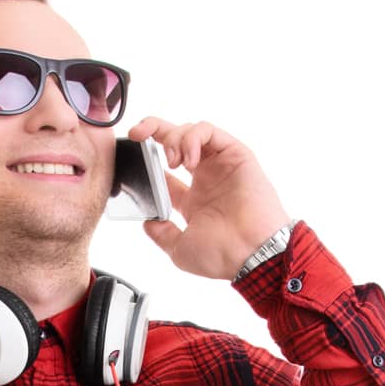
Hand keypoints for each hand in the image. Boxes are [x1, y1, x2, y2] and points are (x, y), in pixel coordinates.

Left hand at [127, 116, 291, 280]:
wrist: (251, 253)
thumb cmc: (223, 255)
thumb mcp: (180, 250)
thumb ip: (162, 234)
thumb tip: (147, 223)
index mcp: (194, 200)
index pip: (165, 172)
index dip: (148, 162)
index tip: (133, 159)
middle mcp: (207, 179)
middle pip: (176, 142)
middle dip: (153, 130)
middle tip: (138, 134)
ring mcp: (220, 165)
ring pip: (191, 132)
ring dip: (174, 138)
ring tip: (173, 160)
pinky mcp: (235, 154)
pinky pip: (209, 132)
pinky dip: (193, 137)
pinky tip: (188, 159)